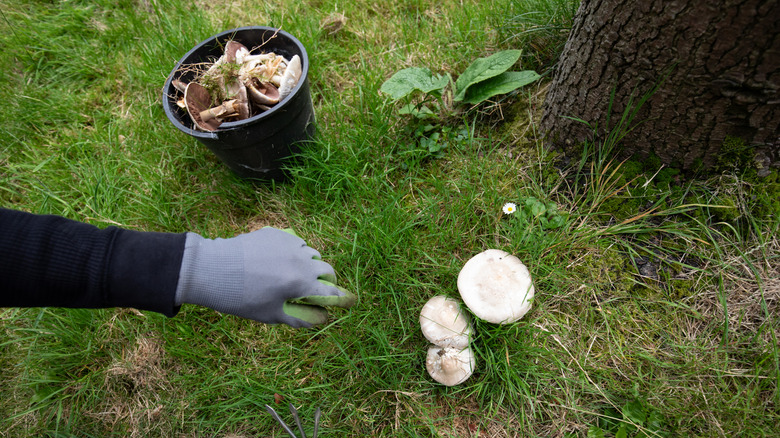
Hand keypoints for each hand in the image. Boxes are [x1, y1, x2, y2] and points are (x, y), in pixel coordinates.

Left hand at [175, 227, 354, 326]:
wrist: (213, 269)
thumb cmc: (242, 298)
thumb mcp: (271, 314)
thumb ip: (299, 318)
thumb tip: (320, 319)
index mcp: (303, 283)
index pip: (331, 292)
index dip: (341, 299)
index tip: (348, 302)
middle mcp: (302, 260)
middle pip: (326, 269)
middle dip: (327, 280)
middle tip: (319, 288)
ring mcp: (290, 244)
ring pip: (311, 253)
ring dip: (311, 264)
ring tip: (297, 274)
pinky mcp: (276, 233)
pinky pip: (294, 242)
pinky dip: (294, 252)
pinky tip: (278, 260)